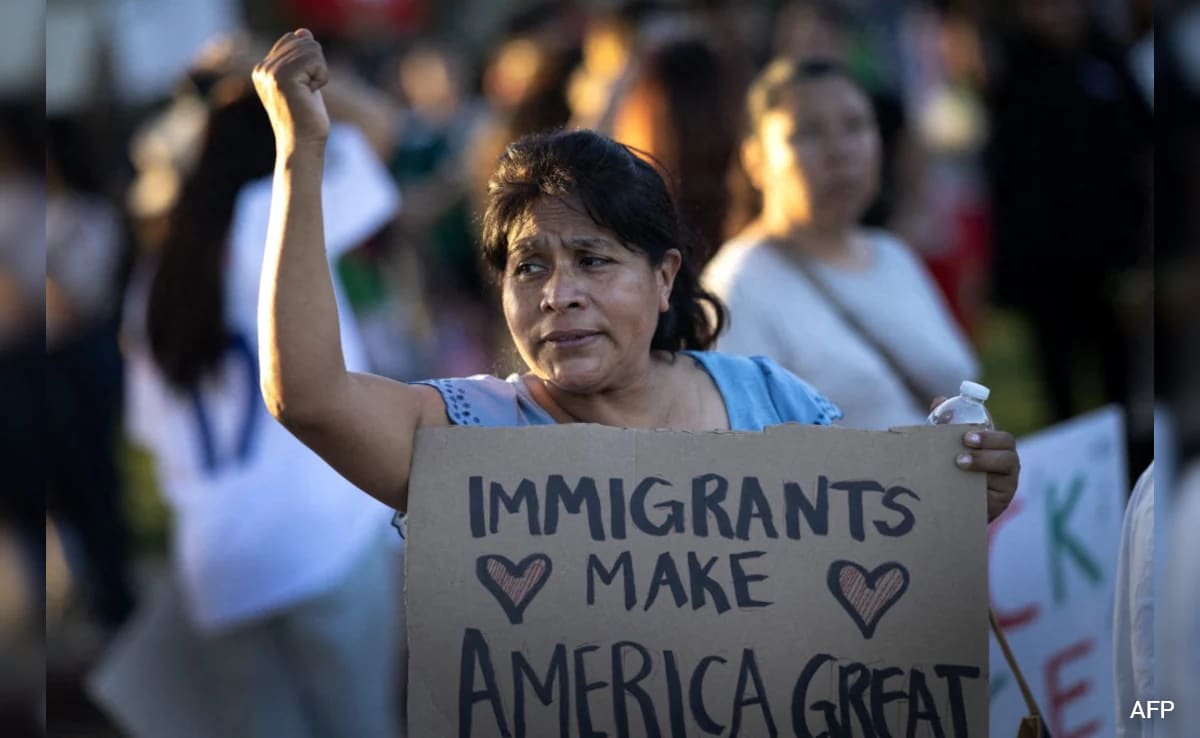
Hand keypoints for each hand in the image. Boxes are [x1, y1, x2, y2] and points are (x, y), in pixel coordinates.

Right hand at [252, 29, 329, 149]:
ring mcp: (271, 72)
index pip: (294, 39)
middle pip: (304, 41)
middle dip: (316, 66)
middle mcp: (263, 68)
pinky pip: (316, 60)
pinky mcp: (283, 77)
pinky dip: (321, 78)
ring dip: (319, 73)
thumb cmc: (307, 118)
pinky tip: (310, 95)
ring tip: (308, 94)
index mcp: (263, 68)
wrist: (302, 144)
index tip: (304, 87)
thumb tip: (303, 31)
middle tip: (308, 92)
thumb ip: (302, 57)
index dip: (310, 61)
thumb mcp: (306, 82)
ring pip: (311, 48)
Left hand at [956, 429, 1019, 521]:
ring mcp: (1007, 485)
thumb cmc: (955, 464)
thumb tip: (938, 401)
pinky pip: (995, 497)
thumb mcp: (952, 444)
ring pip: (1003, 478)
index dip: (988, 436)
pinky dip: (981, 491)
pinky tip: (964, 487)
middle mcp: (1007, 465)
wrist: (952, 499)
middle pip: (1008, 457)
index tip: (966, 436)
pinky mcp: (1000, 503)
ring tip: (960, 465)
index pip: (1003, 439)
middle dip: (985, 453)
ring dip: (982, 469)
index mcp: (998, 448)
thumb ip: (948, 423)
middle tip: (961, 453)